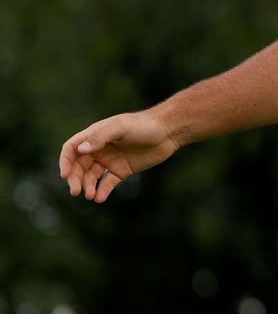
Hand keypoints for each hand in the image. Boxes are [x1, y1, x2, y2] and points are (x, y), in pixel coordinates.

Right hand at [58, 111, 179, 202]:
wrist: (168, 132)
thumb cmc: (143, 125)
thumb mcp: (121, 127)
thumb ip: (101, 137)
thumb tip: (81, 150)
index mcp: (95, 135)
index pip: (72, 149)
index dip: (65, 161)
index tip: (64, 175)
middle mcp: (100, 149)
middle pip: (78, 166)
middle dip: (75, 179)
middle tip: (76, 192)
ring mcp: (110, 160)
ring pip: (91, 176)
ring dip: (88, 186)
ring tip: (90, 195)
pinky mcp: (122, 170)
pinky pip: (107, 183)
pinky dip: (102, 191)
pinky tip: (99, 198)